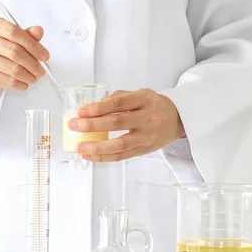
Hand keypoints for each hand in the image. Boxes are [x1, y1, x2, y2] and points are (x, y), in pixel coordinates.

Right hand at [0, 17, 49, 104]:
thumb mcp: (12, 39)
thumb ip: (26, 35)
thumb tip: (39, 31)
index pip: (14, 32)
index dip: (33, 45)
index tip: (45, 56)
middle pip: (14, 51)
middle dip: (33, 64)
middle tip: (41, 71)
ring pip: (12, 68)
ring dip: (28, 76)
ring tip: (34, 78)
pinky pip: (6, 81)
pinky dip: (20, 84)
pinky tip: (24, 84)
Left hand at [68, 89, 185, 161]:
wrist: (177, 119)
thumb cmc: (154, 105)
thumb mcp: (140, 94)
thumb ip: (119, 97)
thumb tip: (95, 106)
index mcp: (144, 100)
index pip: (119, 104)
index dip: (99, 108)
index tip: (81, 111)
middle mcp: (147, 118)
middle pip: (118, 123)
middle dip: (93, 125)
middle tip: (75, 125)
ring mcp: (146, 137)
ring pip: (120, 144)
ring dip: (97, 147)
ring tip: (80, 147)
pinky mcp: (143, 150)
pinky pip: (122, 156)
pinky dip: (104, 157)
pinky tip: (90, 155)